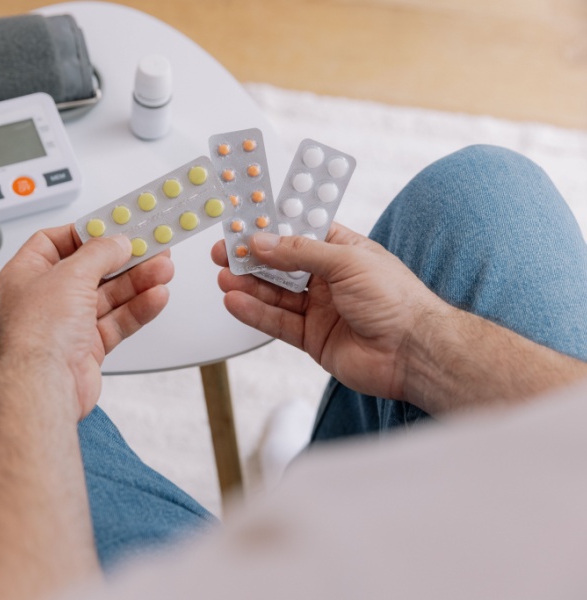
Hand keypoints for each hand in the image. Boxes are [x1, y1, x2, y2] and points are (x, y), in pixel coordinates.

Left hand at [0, 225, 173, 418]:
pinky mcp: (87, 347)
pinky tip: (156, 296)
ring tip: (163, 268)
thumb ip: (99, 253)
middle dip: (123, 259)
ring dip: (137, 282)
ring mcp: (67, 324)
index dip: (86, 232)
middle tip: (151, 246)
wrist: (44, 386)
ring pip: (109, 296)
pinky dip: (138, 308)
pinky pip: (117, 321)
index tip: (115, 225)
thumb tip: (117, 242)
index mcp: (26, 274)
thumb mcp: (70, 275)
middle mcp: (45, 299)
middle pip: (91, 269)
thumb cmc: (36, 335)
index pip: (56, 241)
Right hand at [211, 224, 442, 401]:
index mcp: (343, 251)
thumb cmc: (397, 301)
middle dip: (252, 258)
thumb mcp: (347, 261)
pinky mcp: (313, 337)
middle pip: (281, 265)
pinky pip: (278, 323)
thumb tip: (264, 242)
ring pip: (275, 295)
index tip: (244, 224)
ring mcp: (320, 309)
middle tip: (225, 252)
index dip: (271, 228)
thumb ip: (300, 252)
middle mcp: (330, 279)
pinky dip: (255, 313)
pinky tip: (236, 302)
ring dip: (248, 285)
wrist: (413, 352)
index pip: (299, 233)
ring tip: (224, 276)